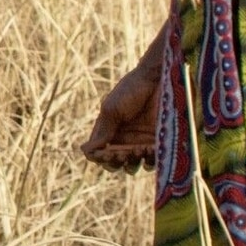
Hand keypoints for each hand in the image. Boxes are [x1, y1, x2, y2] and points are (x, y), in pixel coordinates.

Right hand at [79, 53, 160, 170]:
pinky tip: (150, 148)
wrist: (156, 80)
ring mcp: (141, 143)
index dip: (100, 158)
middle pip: (115, 164)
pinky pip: (153, 161)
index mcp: (109, 133)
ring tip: (138, 149)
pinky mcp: (159, 143)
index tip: (105, 152)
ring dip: (133, 163)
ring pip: (133, 165)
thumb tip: (85, 151)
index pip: (99, 154)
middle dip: (116, 162)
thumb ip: (102, 132)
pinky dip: (150, 160)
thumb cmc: (130, 91)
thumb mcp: (112, 109)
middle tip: (121, 154)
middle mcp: (124, 141)